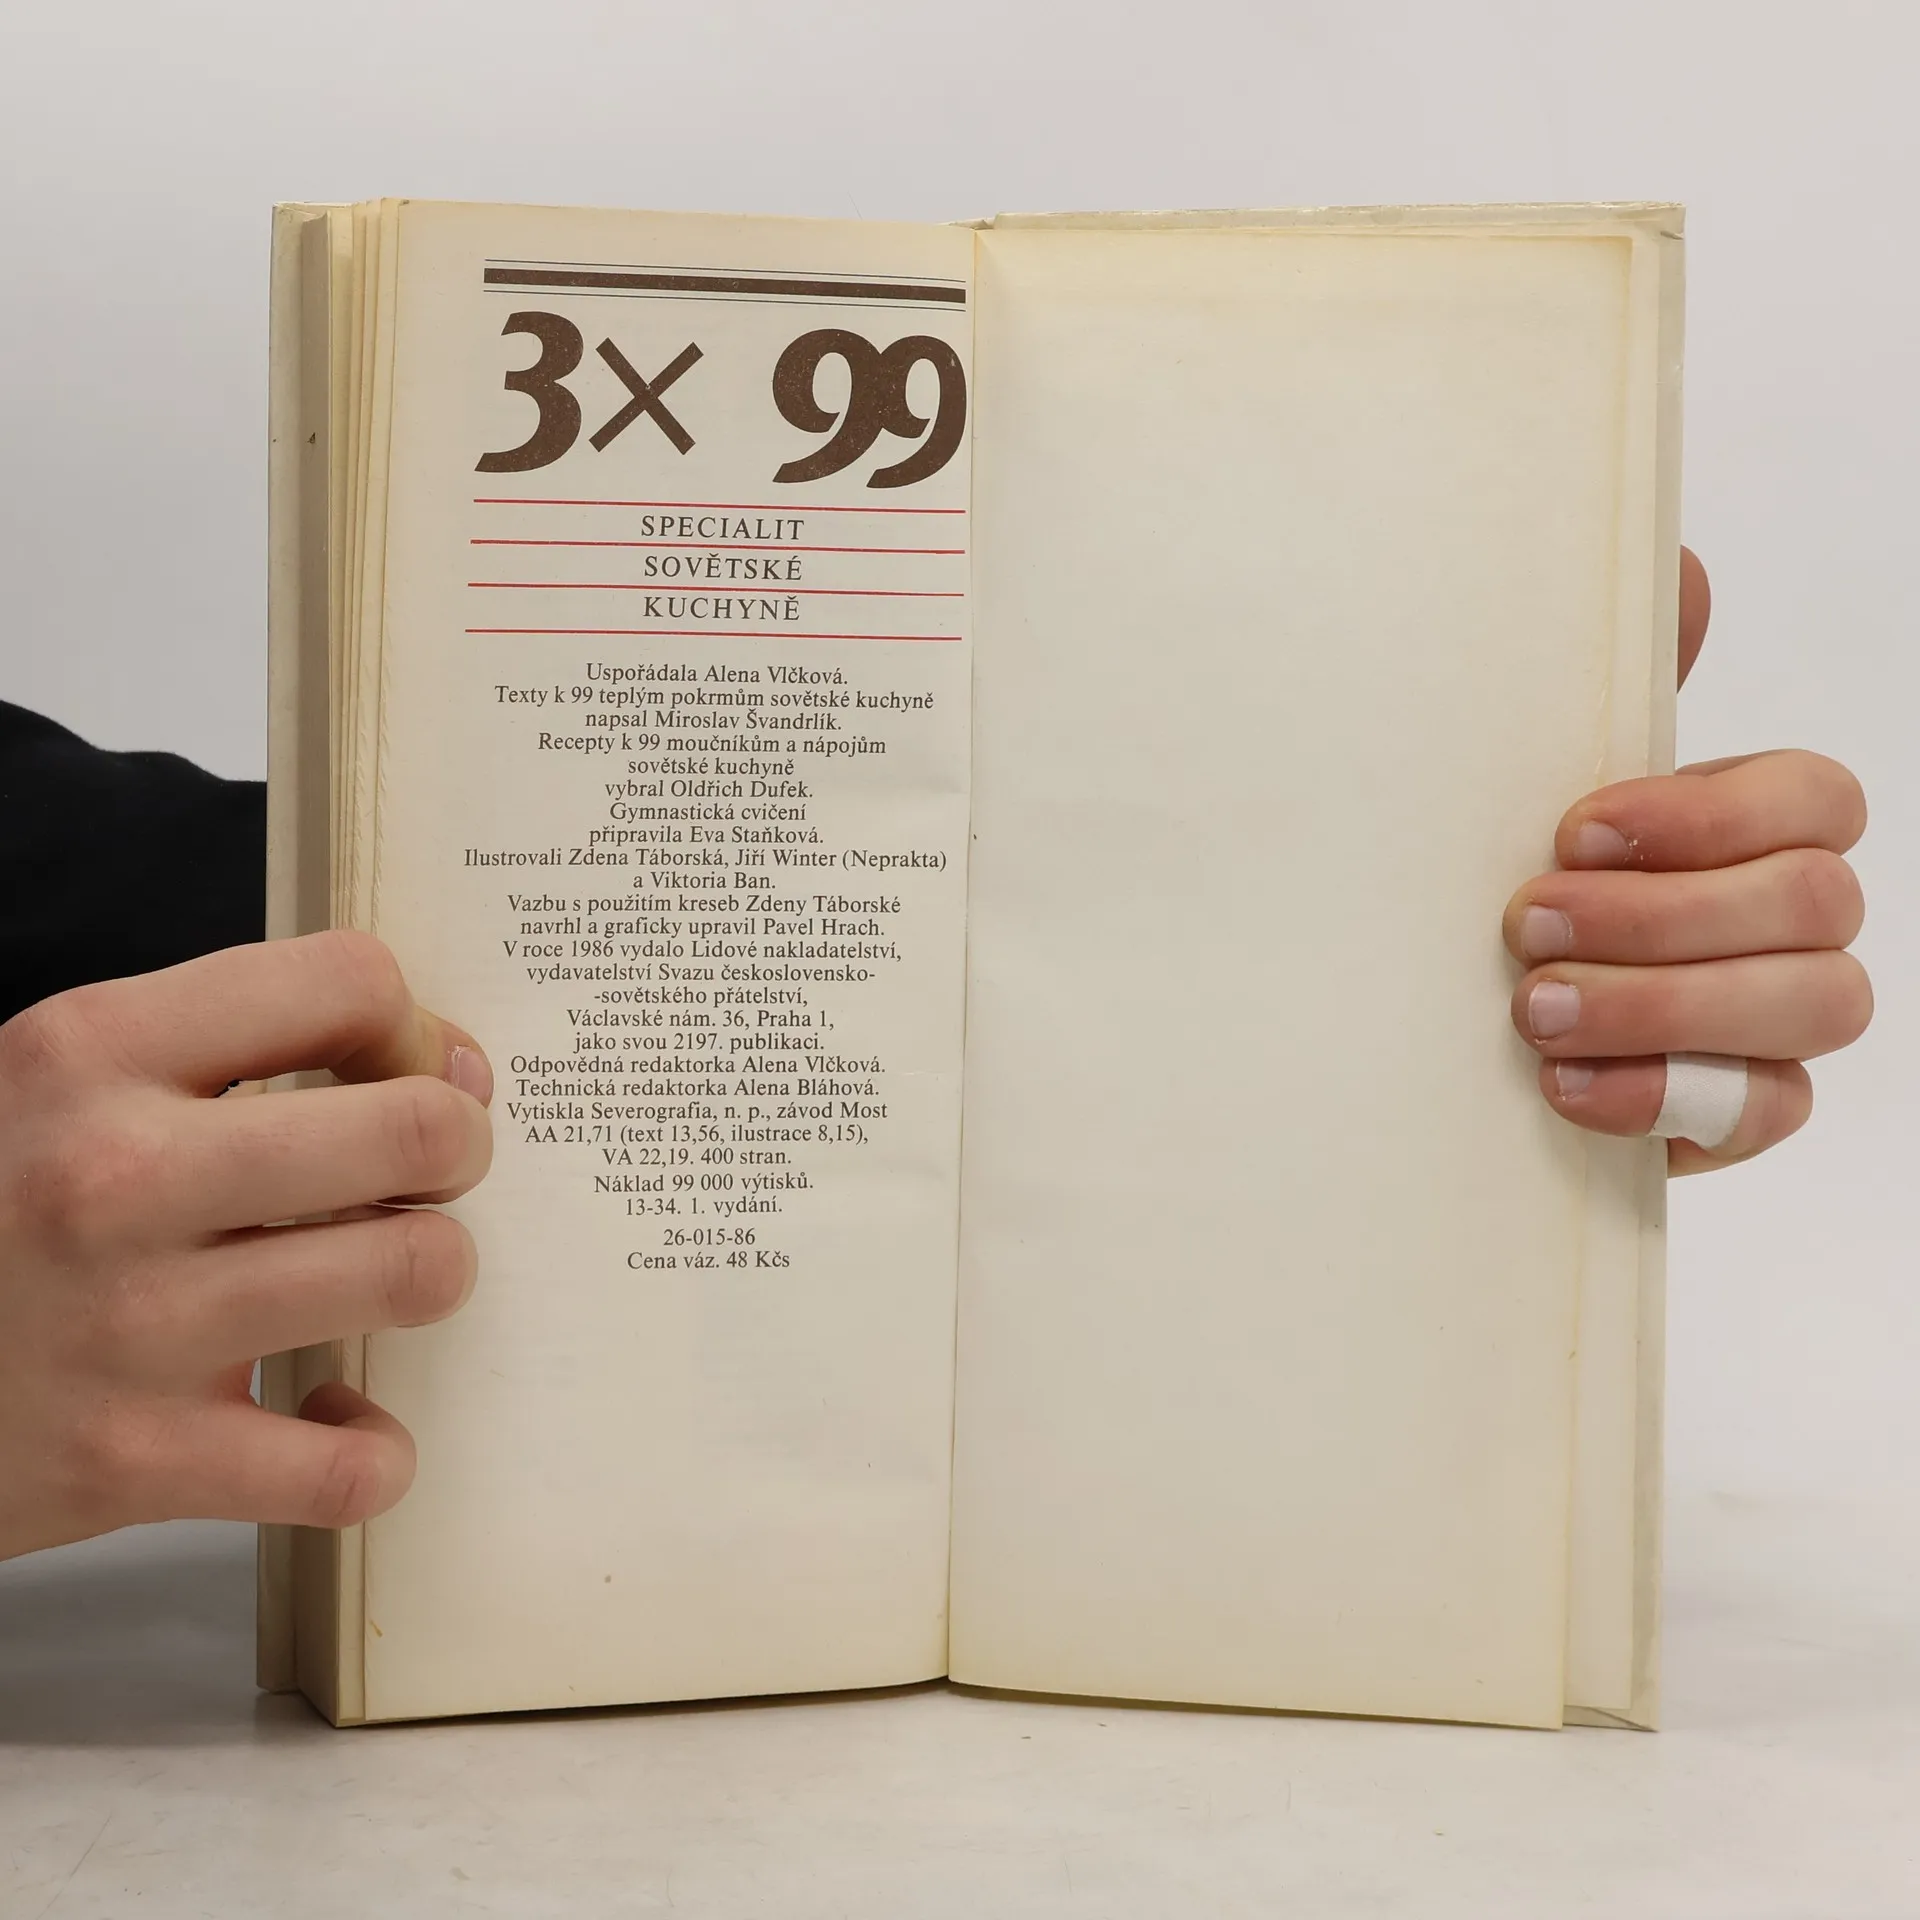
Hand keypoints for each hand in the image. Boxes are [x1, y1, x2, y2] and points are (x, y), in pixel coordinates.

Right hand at [0, 931, 492, 1559]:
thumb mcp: (62, 1078)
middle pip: (414, 1131)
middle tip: (426, 1174)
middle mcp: (114, 1176)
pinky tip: (327, 1417)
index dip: (412, 1025)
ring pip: (414, 1273)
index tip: (405, 1067)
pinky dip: (368, 1449)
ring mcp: (129, 1325)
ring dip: (428, 1275)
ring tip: (378, 1277)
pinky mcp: (132, 1463)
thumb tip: (436, 1063)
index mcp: (94, 1050)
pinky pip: (347, 1468)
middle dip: (456, 1149)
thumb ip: (226, 1047)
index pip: (348, 980)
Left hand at [1504, 549, 1869, 1171]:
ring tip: (1534, 1010)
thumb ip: (1615, 684)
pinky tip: (1565, 1085)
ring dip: (1664, 1007)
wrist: (1447, 1006)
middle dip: (1662, 917)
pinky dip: (1664, 1097)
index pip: (1816, 797)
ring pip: (1811, 1004)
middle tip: (1527, 924)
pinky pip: (1770, 1108)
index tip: (1573, 829)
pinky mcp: (1745, 1106)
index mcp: (1756, 820)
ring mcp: (1783, 1014)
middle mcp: (1793, 914)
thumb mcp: (1533, 774)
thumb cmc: (1508, 873)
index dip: (1708, 815)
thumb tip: (1680, 568)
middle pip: (1814, 902)